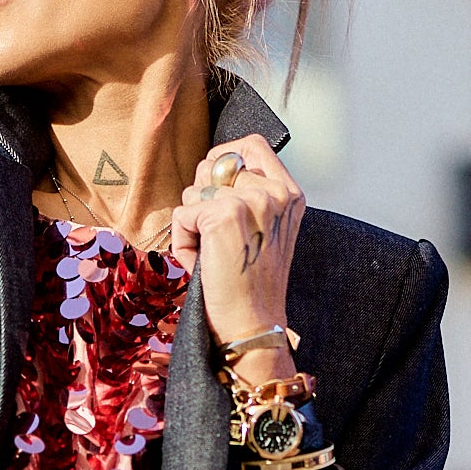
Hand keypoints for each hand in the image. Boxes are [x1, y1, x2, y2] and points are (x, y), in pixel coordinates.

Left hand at [169, 141, 306, 383]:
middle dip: (202, 199)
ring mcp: (250, 201)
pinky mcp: (223, 215)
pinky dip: (183, 242)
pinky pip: (182, 214)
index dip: (225, 158)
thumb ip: (249, 195)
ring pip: (194, 192)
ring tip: (213, 255)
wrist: (254, 324)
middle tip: (218, 238)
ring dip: (192, 225)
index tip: (215, 184)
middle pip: (214, 166)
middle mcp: (274, 192)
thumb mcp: (264, 231)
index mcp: (288, 193)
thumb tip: (211, 169)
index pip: (252, 145)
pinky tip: (203, 264)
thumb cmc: (252, 285)